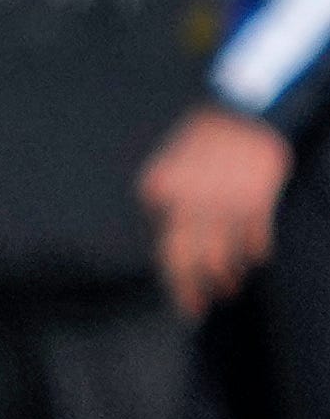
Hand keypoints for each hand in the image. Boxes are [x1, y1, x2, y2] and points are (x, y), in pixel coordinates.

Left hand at [152, 104, 290, 315]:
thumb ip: (167, 194)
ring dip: (225, 278)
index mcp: (161, 191)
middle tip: (195, 310)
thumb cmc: (208, 134)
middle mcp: (188, 202)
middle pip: (185, 260)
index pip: (165, 247)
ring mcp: (223, 203)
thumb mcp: (171, 160)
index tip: (183, 297)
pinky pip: (256, 240)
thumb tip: (167, 227)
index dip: (174, 277)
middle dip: (190, 291)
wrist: (247, 109)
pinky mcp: (257, 201)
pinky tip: (255, 259)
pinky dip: (257, 253)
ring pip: (221, 257)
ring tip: (228, 287)